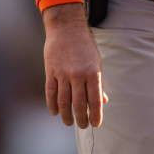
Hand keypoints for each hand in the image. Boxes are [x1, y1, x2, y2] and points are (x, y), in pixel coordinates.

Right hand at [42, 2, 107, 127]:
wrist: (67, 27)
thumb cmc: (85, 46)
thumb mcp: (97, 62)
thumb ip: (98, 83)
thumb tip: (103, 101)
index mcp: (93, 72)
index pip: (95, 100)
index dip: (95, 115)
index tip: (95, 124)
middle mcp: (78, 75)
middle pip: (79, 104)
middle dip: (81, 118)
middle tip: (82, 126)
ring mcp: (63, 74)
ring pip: (64, 101)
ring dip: (66, 115)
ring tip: (69, 122)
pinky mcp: (50, 71)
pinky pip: (50, 93)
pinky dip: (52, 105)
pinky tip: (55, 112)